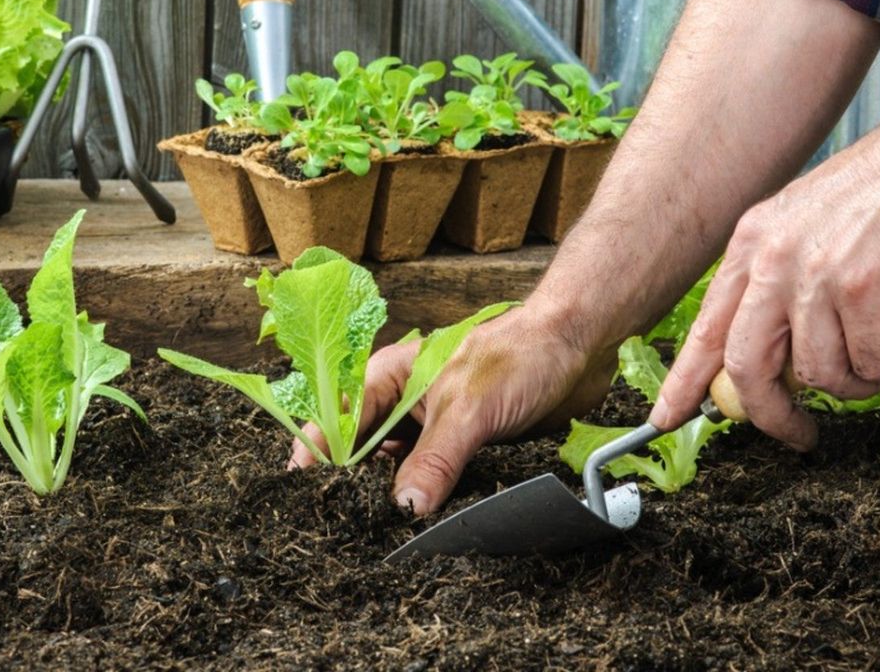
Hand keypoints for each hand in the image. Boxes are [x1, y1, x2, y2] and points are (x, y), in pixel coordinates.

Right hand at [288, 306, 615, 514]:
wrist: (578, 347)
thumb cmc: (519, 355)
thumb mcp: (468, 409)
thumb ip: (434, 459)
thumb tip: (404, 508)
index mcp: (390, 376)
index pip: (339, 418)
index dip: (318, 452)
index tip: (302, 489)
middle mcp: (405, 402)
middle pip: (363, 448)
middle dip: (352, 482)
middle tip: (340, 524)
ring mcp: (433, 425)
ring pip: (398, 468)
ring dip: (391, 495)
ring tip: (375, 532)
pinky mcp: (463, 446)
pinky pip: (433, 479)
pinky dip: (426, 499)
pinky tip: (422, 523)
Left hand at [651, 104, 879, 447]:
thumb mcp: (806, 226)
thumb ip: (779, 281)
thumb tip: (774, 352)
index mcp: (751, 244)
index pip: (705, 328)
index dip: (684, 381)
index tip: (666, 417)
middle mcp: (772, 260)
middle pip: (747, 367)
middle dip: (770, 414)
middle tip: (798, 435)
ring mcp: (816, 276)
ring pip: (820, 376)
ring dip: (859, 384)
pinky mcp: (864, 292)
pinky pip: (874, 367)